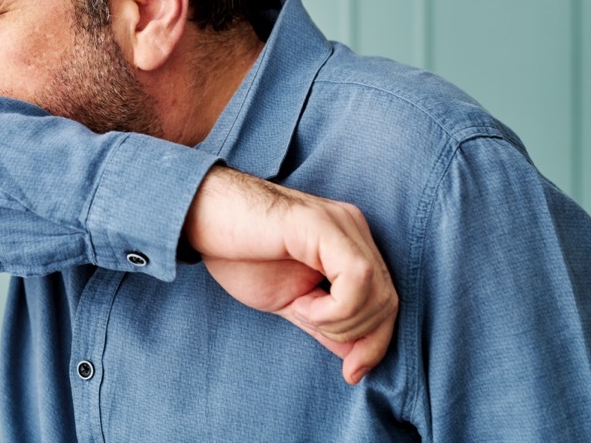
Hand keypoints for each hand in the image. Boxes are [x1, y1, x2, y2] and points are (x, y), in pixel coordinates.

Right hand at [182, 166, 397, 384]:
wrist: (201, 218)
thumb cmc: (238, 253)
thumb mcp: (289, 301)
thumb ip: (325, 323)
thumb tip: (357, 357)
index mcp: (348, 244)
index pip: (386, 301)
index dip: (376, 344)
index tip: (352, 374)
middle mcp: (353, 228)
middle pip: (388, 302)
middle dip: (359, 337)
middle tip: (313, 327)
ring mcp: (340, 224)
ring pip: (379, 294)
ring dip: (341, 322)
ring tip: (301, 309)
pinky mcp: (322, 225)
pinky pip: (357, 279)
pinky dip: (335, 308)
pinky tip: (303, 304)